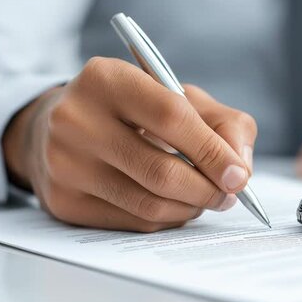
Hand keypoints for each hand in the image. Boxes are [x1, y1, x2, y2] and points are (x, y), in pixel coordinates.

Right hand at [2, 57, 256, 231]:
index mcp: (106, 79)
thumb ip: (223, 122)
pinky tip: (173, 204)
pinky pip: (133, 222)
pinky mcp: (64, 201)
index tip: (239, 176)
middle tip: (228, 195)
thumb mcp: (177, 96)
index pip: (171, 117)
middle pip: (160, 171)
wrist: (61, 126)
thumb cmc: (132, 109)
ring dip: (190, 208)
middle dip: (207, 189)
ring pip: (148, 203)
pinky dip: (166, 218)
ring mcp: (64, 164)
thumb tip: (240, 169)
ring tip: (204, 198)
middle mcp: (76, 120)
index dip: (212, 151)